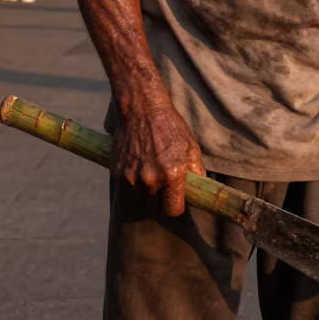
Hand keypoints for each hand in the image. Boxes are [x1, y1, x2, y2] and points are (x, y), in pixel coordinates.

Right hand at [111, 93, 205, 216]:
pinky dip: (133, 181)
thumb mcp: (191, 147)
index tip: (175, 199)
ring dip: (146, 189)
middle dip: (161, 196)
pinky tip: (138, 163)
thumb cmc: (170, 127)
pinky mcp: (117, 174)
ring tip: (150, 167)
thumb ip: (197, 173)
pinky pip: (128, 188)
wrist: (142, 109)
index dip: (175, 206)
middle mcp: (150, 180)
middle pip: (156, 206)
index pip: (173, 210)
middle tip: (163, 178)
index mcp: (172, 175)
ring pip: (141, 197)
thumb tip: (201, 191)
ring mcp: (132, 178)